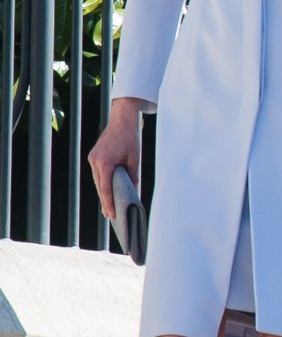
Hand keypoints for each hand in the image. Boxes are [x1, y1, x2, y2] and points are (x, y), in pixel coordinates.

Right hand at [88, 98, 144, 218]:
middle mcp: (95, 161)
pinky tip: (106, 191)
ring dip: (103, 193)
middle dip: (105, 201)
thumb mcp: (134, 160)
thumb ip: (132, 177)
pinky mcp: (93, 156)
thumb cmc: (130, 139)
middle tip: (110, 216)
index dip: (108, 203)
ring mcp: (92, 158)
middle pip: (100, 186)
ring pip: (97, 181)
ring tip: (108, 207)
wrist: (121, 120)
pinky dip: (102, 183)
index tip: (111, 214)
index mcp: (105, 163)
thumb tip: (133, 192)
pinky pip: (97, 174)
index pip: (106, 188)